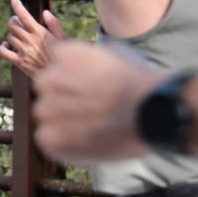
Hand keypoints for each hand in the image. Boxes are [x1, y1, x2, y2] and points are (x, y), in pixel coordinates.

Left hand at [0, 0, 66, 75]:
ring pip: (10, 37)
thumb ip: (54, 25)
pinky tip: (7, 46)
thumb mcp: (63, 39)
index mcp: (40, 32)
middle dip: (14, 21)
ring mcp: (24, 52)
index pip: (25, 16)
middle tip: (17, 22)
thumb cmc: (63, 57)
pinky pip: (4, 52)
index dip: (17, 6)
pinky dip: (3, 47)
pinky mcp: (20, 62)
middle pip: (13, 24)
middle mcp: (30, 40)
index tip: (14, 0)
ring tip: (18, 37)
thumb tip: (45, 12)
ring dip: (12, 35)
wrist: (59, 77)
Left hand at [32, 41, 161, 162]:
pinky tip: (88, 142)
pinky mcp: (48, 137)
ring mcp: (46, 109)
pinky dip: (64, 144)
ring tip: (92, 128)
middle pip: (47, 88)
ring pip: (47, 115)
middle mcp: (48, 79)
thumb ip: (93, 56)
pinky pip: (48, 139)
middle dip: (63, 97)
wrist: (151, 114)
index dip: (74, 76)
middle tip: (89, 109)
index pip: (57, 63)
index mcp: (64, 54)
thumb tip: (88, 59)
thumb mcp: (117, 53)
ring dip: (62, 120)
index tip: (88, 87)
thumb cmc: (140, 84)